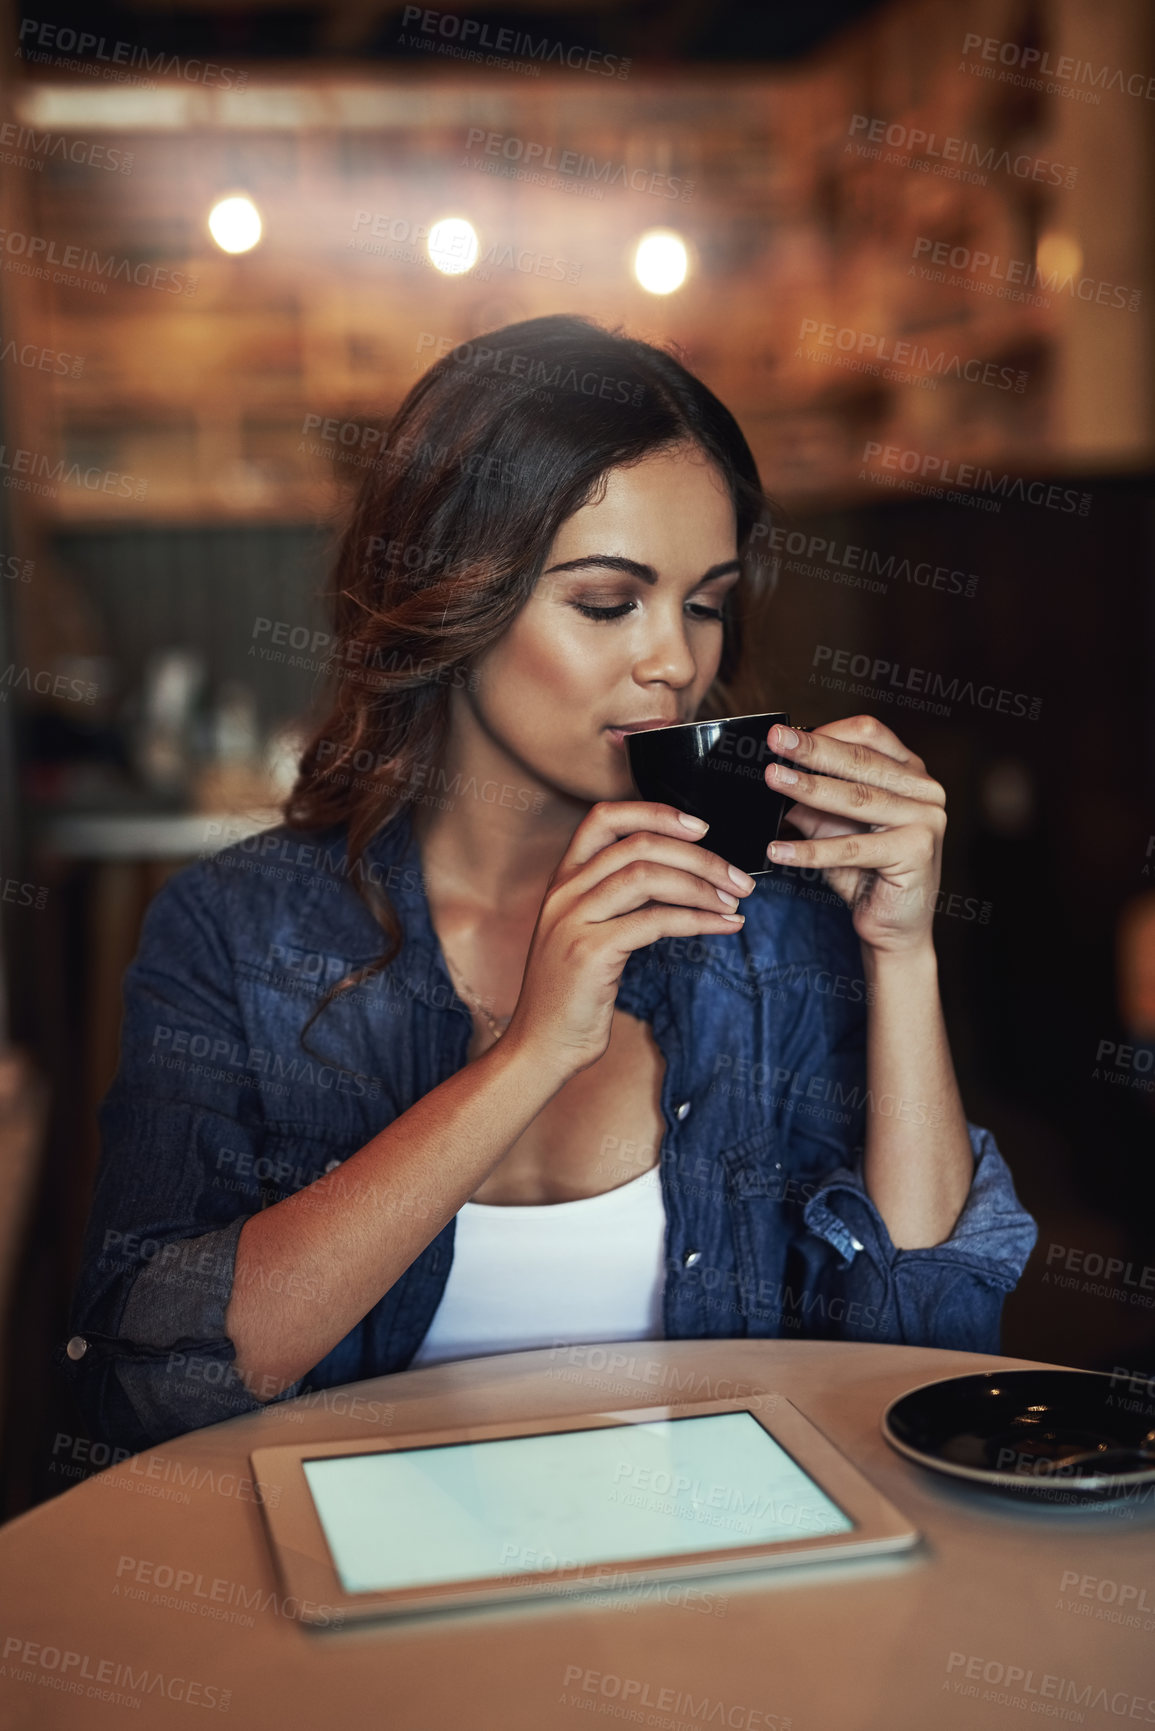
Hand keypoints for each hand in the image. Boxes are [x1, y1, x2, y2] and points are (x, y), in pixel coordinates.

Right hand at [504, 801, 754, 1077]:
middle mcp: (563, 893)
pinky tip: (723, 927)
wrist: (540, 1047)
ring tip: (735, 902)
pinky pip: (654, 922)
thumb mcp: (586, 935)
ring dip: (702, 885)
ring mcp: (572, 920)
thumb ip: (614, 902)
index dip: (654, 812)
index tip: (699, 827)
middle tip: (738, 877)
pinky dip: (697, 920)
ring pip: (647, 876)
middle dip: (698, 856)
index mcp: (563, 882)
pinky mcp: (588, 953)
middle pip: (638, 845)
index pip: (604, 818)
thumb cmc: (572, 996)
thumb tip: (678, 879)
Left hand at [763, 715, 945, 954]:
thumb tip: (771, 772)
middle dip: (812, 750)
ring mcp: (926, 819)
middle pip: (861, 761)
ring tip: (772, 780)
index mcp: (909, 771)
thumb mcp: (831, 825)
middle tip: (773, 740)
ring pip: (857, 799)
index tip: (783, 734)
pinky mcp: (917, 852)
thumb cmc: (863, 871)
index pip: (868, 734)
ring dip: (809, 788)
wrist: (892, 925)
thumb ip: (810, 798)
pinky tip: (778, 849)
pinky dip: (811, 850)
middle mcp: (925, 789)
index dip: (826, 731)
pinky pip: (853, 848)